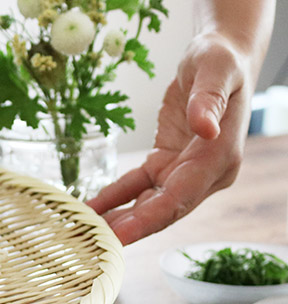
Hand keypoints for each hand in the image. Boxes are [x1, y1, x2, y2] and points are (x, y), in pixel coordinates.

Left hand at [87, 32, 251, 244]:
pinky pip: (134, 188)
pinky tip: (88, 211)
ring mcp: (183, 173)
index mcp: (220, 158)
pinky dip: (112, 200)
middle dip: (126, 229)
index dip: (148, 220)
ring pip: (146, 205)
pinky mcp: (164, 165)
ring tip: (83, 234)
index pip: (181, 197)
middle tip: (91, 245)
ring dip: (116, 220)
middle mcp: (204, 174)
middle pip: (162, 211)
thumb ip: (208, 100)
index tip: (119, 237)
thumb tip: (206, 128)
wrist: (221, 57)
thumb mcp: (216, 71)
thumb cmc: (222, 61)